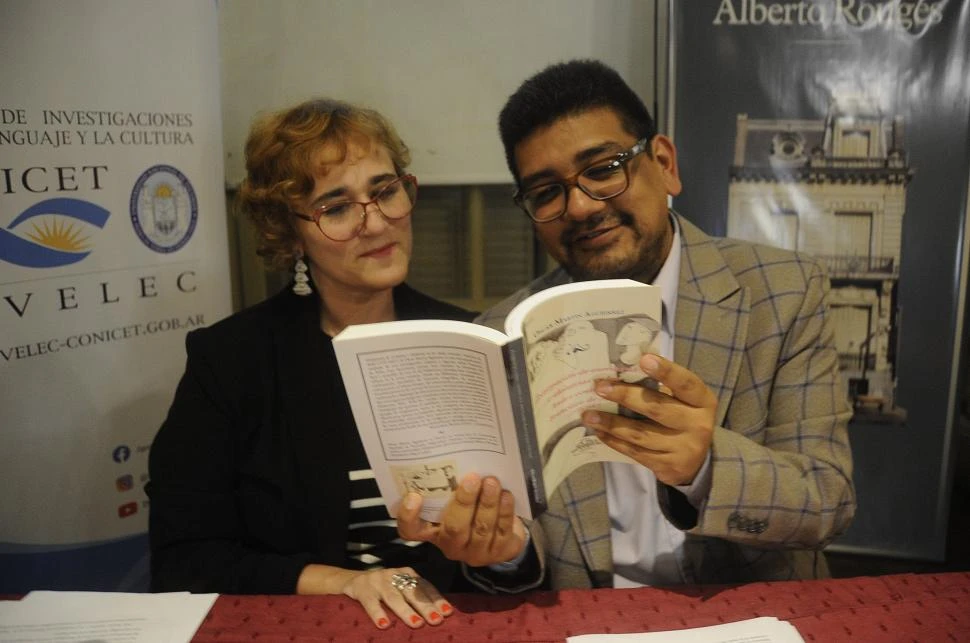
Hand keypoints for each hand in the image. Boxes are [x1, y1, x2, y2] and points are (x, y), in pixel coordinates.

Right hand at [297, 565, 452, 628]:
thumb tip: (439, 614)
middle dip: (425, 606)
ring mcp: (378, 581)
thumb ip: (415, 597)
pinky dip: (378, 613)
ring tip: (416, 624)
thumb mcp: (400, 589)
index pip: (425, 587)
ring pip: (394, 597)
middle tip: (436, 620)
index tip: (447, 613)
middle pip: (412, 592)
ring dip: (406, 611)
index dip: (436, 600)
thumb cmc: (384, 589)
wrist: (353, 580)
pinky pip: (371, 603)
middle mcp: (394, 575)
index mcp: (407, 574)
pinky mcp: (362, 589)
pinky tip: (384, 625)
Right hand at [396, 473, 527, 566]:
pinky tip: (506, 496)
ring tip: (492, 482)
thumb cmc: (472, 511)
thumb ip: (449, 489)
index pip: (411, 531)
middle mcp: (452, 545)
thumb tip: (454, 455)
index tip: (414, 496)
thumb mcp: (455, 502)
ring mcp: (476, 552)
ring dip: (488, 503)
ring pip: (481, 528)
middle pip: (454, 528)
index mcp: (433, 532)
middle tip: (472, 478)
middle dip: (464, 502)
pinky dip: (505, 512)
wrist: (504, 536)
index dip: (408, 516)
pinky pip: (502, 531)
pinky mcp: (499, 552)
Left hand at [583, 353, 716, 485]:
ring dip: (612, 423)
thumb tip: (619, 371)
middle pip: (657, 409)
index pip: (685, 383)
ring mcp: (684, 449)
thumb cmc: (682, 418)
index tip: (644, 359)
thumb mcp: (683, 401)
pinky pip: (636, 452)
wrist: (696, 462)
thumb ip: (661, 386)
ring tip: (589, 414)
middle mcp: (697, 425)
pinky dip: (615, 441)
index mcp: (702, 401)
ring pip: (641, 434)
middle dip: (625, 396)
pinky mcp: (669, 467)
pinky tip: (599, 432)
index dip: (666, 371)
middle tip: (600, 387)